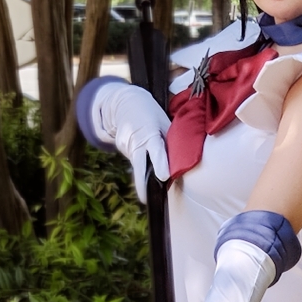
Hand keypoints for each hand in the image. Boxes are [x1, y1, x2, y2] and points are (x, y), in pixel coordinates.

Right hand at [90, 82, 169, 202]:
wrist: (125, 103)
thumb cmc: (151, 113)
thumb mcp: (163, 121)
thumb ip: (169, 140)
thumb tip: (180, 160)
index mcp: (150, 131)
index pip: (156, 149)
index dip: (160, 163)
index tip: (164, 176)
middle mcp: (136, 140)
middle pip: (139, 165)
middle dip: (142, 183)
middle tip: (145, 199)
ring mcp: (126, 145)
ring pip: (137, 164)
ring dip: (144, 175)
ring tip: (150, 183)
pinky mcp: (120, 147)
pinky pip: (134, 160)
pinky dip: (141, 164)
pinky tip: (144, 162)